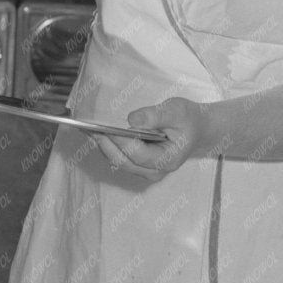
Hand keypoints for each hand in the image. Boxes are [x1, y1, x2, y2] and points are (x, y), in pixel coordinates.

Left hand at [94, 95, 208, 178]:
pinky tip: (96, 133)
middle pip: (124, 161)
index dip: (120, 142)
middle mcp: (156, 171)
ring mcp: (146, 171)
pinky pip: (119, 157)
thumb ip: (155, 116)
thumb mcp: (176, 111)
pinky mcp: (139, 166)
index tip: (104, 128)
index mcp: (168, 159)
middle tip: (88, 129)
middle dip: (105, 145)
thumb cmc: (188, 119)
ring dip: (102, 146)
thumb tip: (131, 120)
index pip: (138, 154)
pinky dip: (107, 145)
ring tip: (86, 129)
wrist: (196, 129)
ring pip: (118, 161)